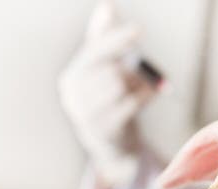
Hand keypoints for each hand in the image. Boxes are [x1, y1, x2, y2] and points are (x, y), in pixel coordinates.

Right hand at [58, 1, 156, 185]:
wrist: (112, 146)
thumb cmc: (108, 101)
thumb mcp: (102, 71)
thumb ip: (103, 39)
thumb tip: (107, 6)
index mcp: (71, 79)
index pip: (95, 53)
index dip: (117, 40)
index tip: (139, 30)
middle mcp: (73, 98)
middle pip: (112, 71)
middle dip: (131, 72)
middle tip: (138, 77)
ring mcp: (87, 117)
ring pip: (122, 87)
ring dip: (138, 84)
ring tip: (138, 90)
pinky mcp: (105, 131)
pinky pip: (131, 104)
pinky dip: (144, 97)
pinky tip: (146, 98)